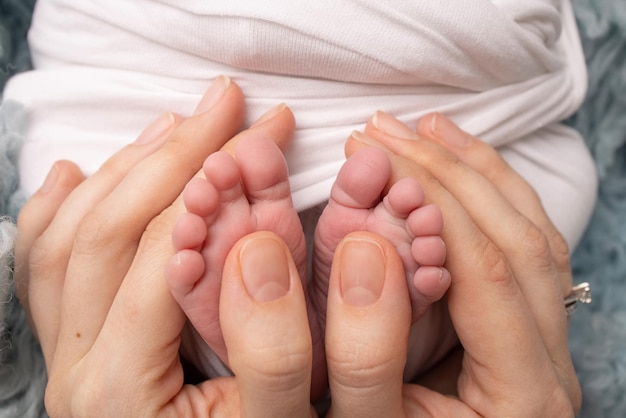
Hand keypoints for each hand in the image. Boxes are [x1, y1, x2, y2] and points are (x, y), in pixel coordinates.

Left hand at [13, 77, 312, 416]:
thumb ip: (273, 346)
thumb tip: (256, 244)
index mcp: (122, 391)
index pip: (160, 254)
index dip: (216, 181)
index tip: (264, 132)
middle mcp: (75, 372)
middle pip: (104, 231)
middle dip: (173, 153)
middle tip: (225, 107)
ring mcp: (64, 359)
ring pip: (63, 239)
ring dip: (122, 168)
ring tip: (176, 127)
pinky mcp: (72, 352)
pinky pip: (38, 269)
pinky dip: (53, 211)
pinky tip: (72, 174)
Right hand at [326, 111, 580, 415]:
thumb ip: (368, 351)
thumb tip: (367, 248)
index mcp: (522, 396)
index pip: (490, 272)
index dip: (433, 203)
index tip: (375, 156)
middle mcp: (552, 365)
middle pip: (523, 242)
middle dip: (451, 172)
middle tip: (388, 132)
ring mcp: (548, 346)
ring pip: (538, 236)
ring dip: (481, 173)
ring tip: (429, 130)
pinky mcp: (529, 333)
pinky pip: (529, 248)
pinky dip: (494, 197)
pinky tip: (460, 169)